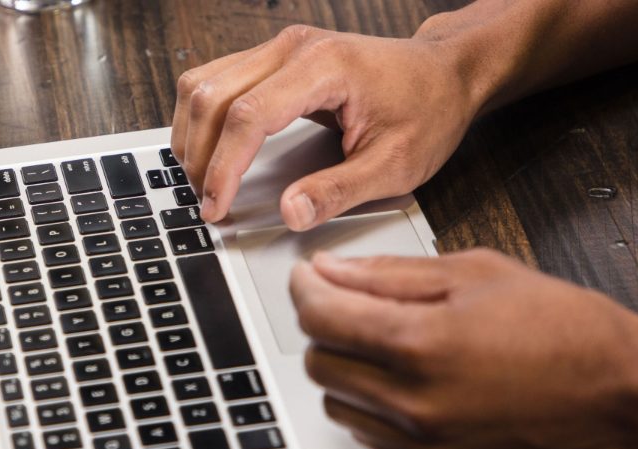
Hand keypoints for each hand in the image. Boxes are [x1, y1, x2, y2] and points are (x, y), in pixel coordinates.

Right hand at [170, 25, 483, 230]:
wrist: (445, 73)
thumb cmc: (428, 109)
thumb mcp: (395, 165)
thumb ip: (339, 191)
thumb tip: (289, 212)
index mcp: (325, 66)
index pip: (249, 115)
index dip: (224, 167)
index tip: (216, 207)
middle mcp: (293, 47)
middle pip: (213, 95)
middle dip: (200, 156)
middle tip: (207, 203)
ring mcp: (280, 47)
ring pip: (204, 83)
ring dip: (193, 135)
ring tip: (202, 181)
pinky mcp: (274, 56)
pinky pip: (217, 79)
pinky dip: (204, 118)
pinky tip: (210, 151)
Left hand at [289, 250, 637, 448]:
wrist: (631, 400)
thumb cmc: (572, 332)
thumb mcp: (480, 273)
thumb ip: (392, 273)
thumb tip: (334, 270)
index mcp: (421, 341)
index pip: (319, 315)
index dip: (305, 288)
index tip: (311, 278)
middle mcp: (415, 401)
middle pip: (319, 363)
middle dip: (327, 329)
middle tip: (353, 307)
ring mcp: (425, 444)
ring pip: (340, 406)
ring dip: (349, 373)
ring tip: (388, 349)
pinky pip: (374, 441)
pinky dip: (376, 411)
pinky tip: (410, 387)